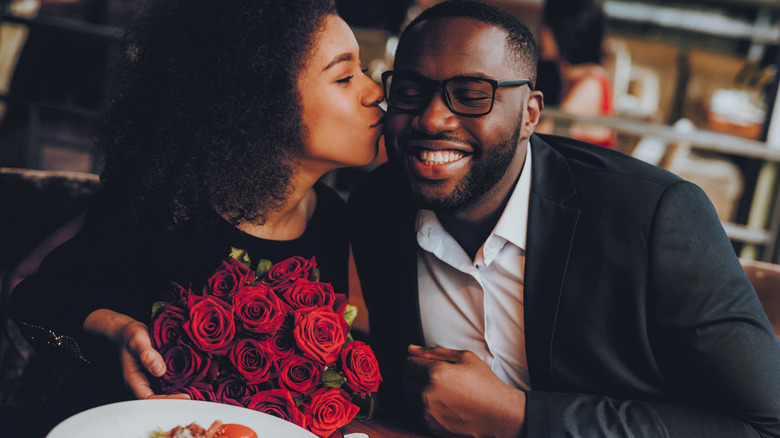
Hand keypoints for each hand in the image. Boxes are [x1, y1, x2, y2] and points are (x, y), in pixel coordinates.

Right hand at [84, 309, 189, 399]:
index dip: (166, 400)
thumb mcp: (138, 341)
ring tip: (194, 390)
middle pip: (158, 398)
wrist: (128, 332)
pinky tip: (190, 380)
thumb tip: (159, 370)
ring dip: (178, 392)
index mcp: (134, 379)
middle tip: (192, 395)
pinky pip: (167, 382)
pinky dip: (177, 383)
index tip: (183, 396)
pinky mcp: (157, 373)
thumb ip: (147, 355)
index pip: (149, 398)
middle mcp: (142, 382)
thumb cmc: (131, 336)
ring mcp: (150, 379)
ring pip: (164, 391)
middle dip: (175, 399)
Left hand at [403, 345, 524, 437]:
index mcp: (434, 373)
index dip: (413, 361)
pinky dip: (421, 406)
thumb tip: (411, 348)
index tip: (422, 363)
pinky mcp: (429, 425)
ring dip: (416, 391)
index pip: (407, 363)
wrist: (497, 414)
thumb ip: (434, 351)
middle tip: (433, 377)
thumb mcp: (464, 357)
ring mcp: (427, 412)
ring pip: (407, 396)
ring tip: (437, 390)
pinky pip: (414, 411)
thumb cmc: (484, 384)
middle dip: (414, 375)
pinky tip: (439, 402)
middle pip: (404, 379)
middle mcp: (426, 393)